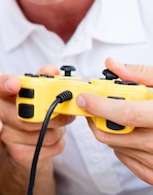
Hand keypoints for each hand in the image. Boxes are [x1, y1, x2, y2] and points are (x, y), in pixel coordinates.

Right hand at [0, 70, 73, 194]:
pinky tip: (52, 137)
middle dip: (54, 113)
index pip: (0, 85)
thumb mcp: (39, 92)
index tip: (16, 84)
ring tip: (56, 125)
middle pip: (29, 113)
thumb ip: (46, 78)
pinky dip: (59, 143)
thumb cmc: (34, 112)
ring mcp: (8, 134)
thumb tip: (52, 71)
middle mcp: (2, 113)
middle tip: (65, 111)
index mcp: (5, 94)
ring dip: (59, 129)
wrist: (28, 143)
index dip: (7, 83)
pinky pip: (49, 147)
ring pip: (43, 132)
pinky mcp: (18, 153)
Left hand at [76, 58, 152, 183]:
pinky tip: (131, 133)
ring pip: (116, 147)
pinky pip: (127, 161)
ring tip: (121, 117)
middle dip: (97, 119)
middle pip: (113, 135)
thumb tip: (113, 65)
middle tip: (94, 106)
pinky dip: (122, 146)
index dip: (100, 106)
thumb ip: (142, 75)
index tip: (84, 98)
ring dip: (111, 131)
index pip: (126, 114)